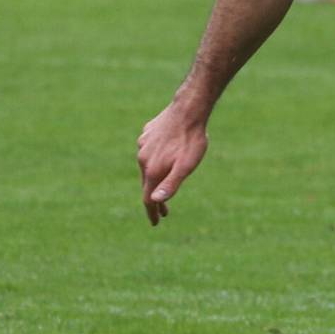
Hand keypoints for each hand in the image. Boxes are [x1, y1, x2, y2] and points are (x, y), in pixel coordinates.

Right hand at [137, 102, 208, 225]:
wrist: (188, 110)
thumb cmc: (191, 140)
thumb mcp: (186, 166)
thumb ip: (171, 184)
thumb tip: (155, 201)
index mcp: (152, 170)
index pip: (148, 198)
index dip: (152, 212)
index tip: (156, 223)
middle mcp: (143, 159)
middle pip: (147, 183)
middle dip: (155, 198)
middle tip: (164, 211)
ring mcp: (143, 145)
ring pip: (147, 167)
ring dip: (155, 177)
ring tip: (164, 183)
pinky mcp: (146, 134)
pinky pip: (149, 151)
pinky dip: (154, 160)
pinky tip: (162, 158)